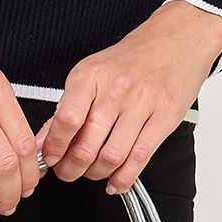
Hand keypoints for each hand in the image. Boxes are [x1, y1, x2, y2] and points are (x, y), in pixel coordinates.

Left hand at [38, 1, 221, 192]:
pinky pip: (139, 158)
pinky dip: (123, 179)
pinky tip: (115, 182)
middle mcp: (116, 88)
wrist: (177, 39)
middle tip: (68, 172)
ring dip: (96, 175)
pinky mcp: (165, 118)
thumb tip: (44, 141)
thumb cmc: (132, 59)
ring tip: (92, 173)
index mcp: (91, 75)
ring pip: (111, 157)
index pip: (66, 120)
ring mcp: (143, 104)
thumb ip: (67, 108)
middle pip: (86, 146)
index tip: (50, 159)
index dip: (54, 148)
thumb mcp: (92, 73)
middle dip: (71, 169)